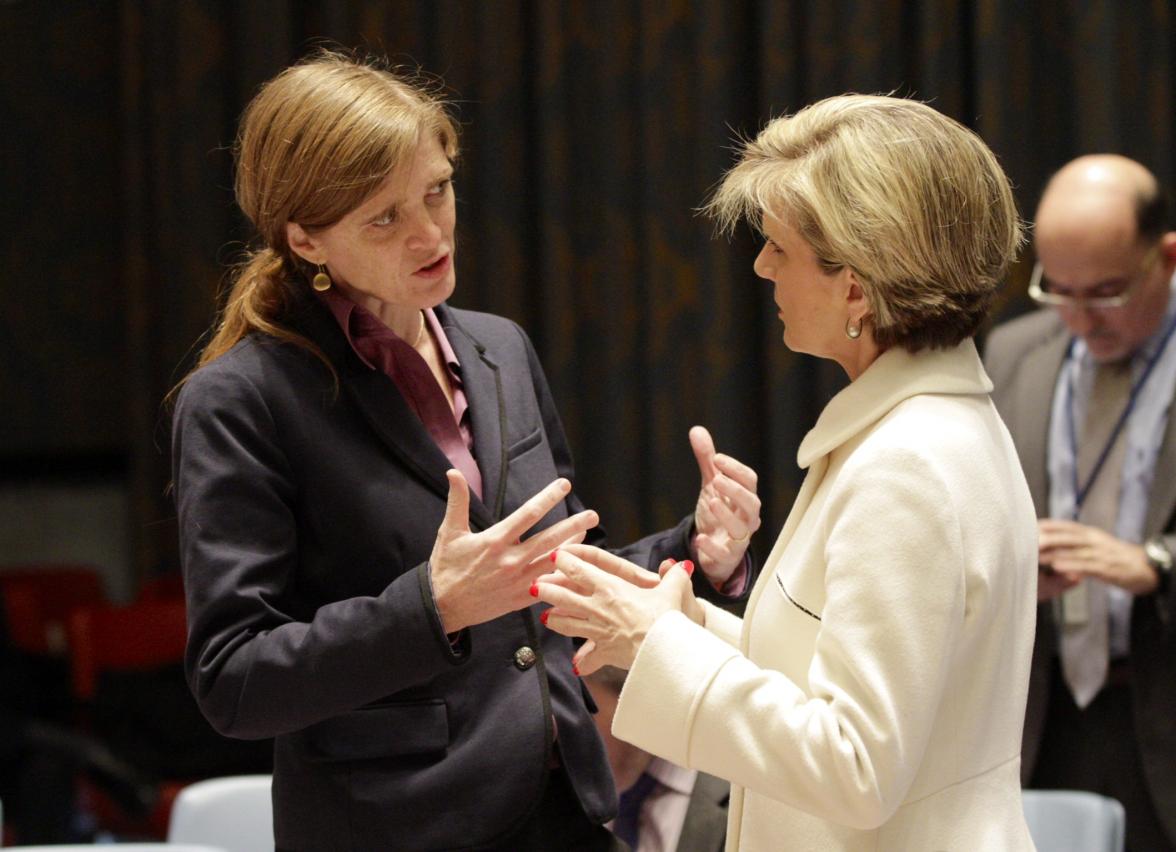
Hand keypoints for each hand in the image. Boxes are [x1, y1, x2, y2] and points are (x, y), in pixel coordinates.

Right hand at [430, 470, 598, 632]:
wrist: (442, 608)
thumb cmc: (446, 567)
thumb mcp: (449, 532)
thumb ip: (457, 501)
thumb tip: (453, 472)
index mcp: (494, 541)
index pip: (528, 514)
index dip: (547, 498)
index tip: (564, 485)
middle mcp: (510, 561)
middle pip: (548, 539)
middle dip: (572, 526)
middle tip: (592, 515)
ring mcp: (517, 582)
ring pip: (552, 563)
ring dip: (572, 548)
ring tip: (587, 534)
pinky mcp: (520, 599)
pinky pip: (548, 587)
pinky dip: (563, 576)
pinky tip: (575, 566)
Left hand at [534, 545, 701, 675]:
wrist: (665, 650)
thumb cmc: (666, 617)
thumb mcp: (672, 591)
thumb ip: (674, 576)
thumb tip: (680, 565)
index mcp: (610, 587)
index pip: (578, 570)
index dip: (564, 561)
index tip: (555, 556)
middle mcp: (598, 607)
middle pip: (562, 596)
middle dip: (546, 589)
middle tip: (534, 585)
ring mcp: (598, 630)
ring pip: (566, 623)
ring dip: (554, 619)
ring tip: (545, 617)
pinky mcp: (604, 651)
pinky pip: (589, 657)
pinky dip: (584, 662)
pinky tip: (578, 665)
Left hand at [689, 425, 760, 582]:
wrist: (713, 547)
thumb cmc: (719, 512)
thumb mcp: (712, 484)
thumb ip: (707, 460)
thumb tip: (696, 430)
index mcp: (746, 497)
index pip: (750, 480)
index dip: (735, 469)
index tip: (716, 458)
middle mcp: (747, 518)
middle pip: (752, 503)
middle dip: (736, 490)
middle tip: (717, 479)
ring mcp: (739, 538)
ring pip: (742, 528)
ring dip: (727, 515)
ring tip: (712, 501)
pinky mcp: (727, 556)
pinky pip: (724, 553)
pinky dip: (713, 547)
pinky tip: (701, 538)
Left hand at [1038, 518, 1156, 596]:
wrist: (1144, 567)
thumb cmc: (1113, 557)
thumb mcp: (1094, 545)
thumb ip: (1075, 542)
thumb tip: (1049, 540)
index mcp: (1090, 533)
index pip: (1066, 526)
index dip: (1048, 525)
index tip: (1029, 526)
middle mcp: (1095, 540)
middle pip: (1069, 536)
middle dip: (1048, 538)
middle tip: (1027, 541)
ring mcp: (1101, 553)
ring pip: (1076, 551)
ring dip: (1055, 554)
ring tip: (1037, 556)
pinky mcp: (1107, 568)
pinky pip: (1087, 566)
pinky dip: (1072, 566)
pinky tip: (1058, 567)